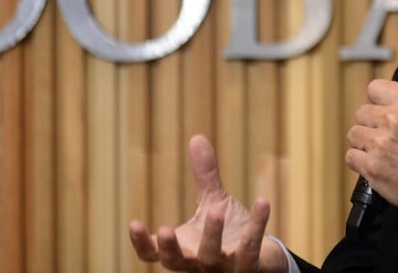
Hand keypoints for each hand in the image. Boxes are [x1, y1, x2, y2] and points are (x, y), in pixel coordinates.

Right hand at [128, 135, 287, 272]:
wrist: (263, 257)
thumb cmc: (231, 232)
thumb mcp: (214, 202)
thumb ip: (205, 176)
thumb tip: (196, 137)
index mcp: (184, 249)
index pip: (152, 254)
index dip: (142, 243)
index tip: (134, 223)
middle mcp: (198, 264)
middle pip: (177, 262)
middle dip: (170, 248)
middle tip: (166, 229)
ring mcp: (223, 269)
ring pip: (212, 258)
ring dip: (213, 235)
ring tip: (216, 209)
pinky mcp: (249, 267)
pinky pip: (251, 249)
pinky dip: (256, 226)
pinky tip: (263, 202)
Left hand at [345, 80, 397, 217]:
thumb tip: (395, 104)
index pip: (375, 88)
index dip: (377, 100)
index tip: (379, 107)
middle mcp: (393, 120)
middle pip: (361, 112)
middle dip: (370, 123)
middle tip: (382, 135)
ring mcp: (379, 143)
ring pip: (353, 133)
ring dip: (363, 143)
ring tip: (378, 152)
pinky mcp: (370, 166)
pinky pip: (351, 156)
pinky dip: (359, 162)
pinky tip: (373, 165)